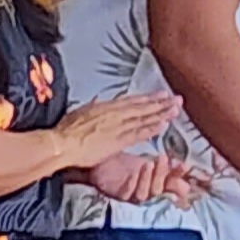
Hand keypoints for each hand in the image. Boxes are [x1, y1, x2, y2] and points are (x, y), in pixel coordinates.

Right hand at [60, 93, 182, 174]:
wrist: (62, 144)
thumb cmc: (66, 131)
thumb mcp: (80, 112)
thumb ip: (93, 107)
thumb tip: (99, 102)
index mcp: (106, 107)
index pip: (132, 101)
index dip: (148, 98)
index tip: (161, 95)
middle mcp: (114, 114)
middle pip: (142, 107)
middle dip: (161, 103)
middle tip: (177, 100)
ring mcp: (117, 127)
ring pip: (144, 118)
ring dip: (161, 113)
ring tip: (175, 110)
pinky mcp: (117, 141)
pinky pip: (138, 133)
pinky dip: (152, 129)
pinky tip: (163, 126)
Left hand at [84, 147, 182, 204]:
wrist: (102, 163)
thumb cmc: (128, 166)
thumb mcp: (152, 167)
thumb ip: (170, 174)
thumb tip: (189, 183)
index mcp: (157, 187)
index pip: (172, 186)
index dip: (178, 177)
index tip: (184, 165)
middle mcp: (146, 195)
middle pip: (158, 190)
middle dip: (162, 174)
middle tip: (163, 158)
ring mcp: (132, 197)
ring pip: (143, 194)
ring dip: (147, 179)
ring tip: (149, 163)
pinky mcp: (117, 196)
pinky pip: (126, 194)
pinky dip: (132, 184)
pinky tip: (134, 173)